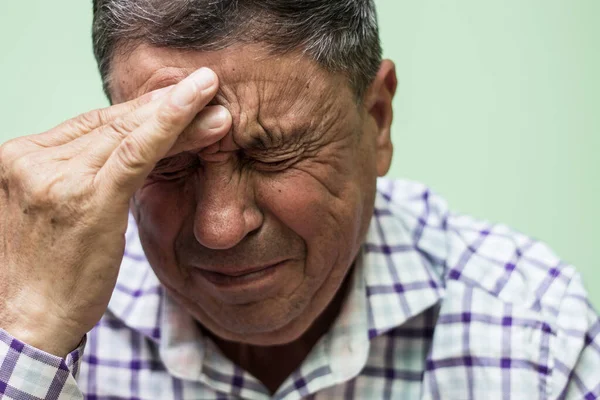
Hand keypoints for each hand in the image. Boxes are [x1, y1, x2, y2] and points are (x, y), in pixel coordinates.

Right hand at [0, 68, 230, 356]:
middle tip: (203, 86)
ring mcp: (55, 175)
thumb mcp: (58, 213)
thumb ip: (80, 177)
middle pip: (110, 121)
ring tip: (211, 94)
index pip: (91, 124)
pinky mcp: (86, 198)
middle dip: (162, 104)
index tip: (175, 100)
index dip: (138, 111)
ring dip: (177, 112)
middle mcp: (32, 159)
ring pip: (129, 132)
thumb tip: (127, 154)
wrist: (26, 323)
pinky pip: (137, 152)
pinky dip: (170, 127)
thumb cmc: (46, 274)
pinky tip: (198, 107)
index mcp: (21, 158)